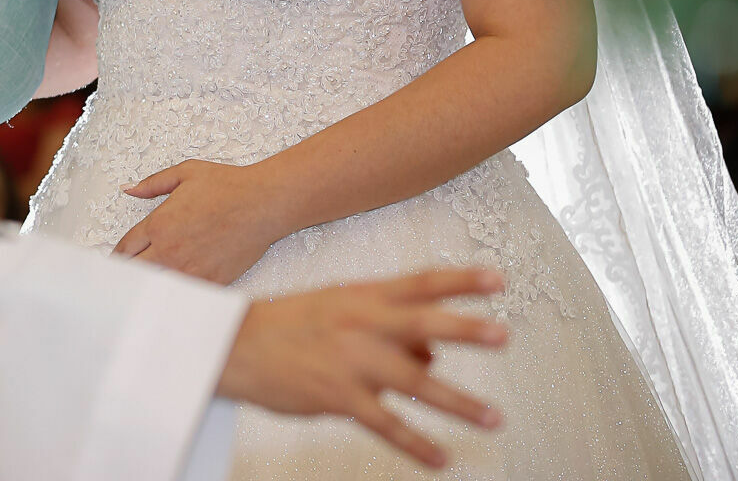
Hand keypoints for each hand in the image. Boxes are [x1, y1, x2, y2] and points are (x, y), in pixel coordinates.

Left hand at [113, 159, 289, 283]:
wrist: (263, 203)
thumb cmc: (228, 186)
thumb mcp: (184, 174)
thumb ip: (152, 184)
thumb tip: (128, 189)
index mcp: (158, 225)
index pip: (126, 249)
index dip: (118, 256)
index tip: (116, 261)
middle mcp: (170, 251)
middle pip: (136, 272)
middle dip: (129, 274)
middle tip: (124, 278)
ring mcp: (190, 270)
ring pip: (159, 286)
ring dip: (152, 285)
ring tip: (145, 289)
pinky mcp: (211, 282)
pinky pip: (187, 294)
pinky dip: (179, 294)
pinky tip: (176, 294)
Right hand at [218, 268, 508, 470]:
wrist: (233, 346)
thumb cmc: (289, 327)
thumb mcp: (338, 312)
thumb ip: (388, 329)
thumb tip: (433, 355)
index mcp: (361, 296)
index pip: (419, 282)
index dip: (459, 280)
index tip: (497, 280)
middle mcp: (359, 323)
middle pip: (422, 323)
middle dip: (465, 329)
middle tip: (503, 335)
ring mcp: (349, 360)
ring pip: (414, 382)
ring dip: (457, 401)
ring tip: (492, 417)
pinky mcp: (337, 396)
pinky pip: (386, 425)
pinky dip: (416, 444)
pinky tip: (441, 458)